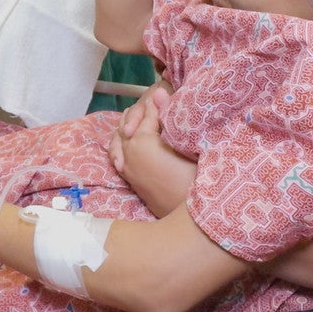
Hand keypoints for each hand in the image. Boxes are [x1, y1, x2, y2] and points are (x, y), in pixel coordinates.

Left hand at [111, 83, 194, 216]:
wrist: (189, 219)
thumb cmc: (195, 179)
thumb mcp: (186, 144)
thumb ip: (169, 116)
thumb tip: (157, 92)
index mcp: (142, 141)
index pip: (149, 112)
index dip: (159, 101)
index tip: (165, 91)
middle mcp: (128, 152)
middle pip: (129, 122)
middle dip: (142, 111)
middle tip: (157, 104)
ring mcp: (126, 167)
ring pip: (118, 138)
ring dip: (129, 126)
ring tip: (144, 119)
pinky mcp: (129, 178)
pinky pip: (117, 153)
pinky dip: (121, 142)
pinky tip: (131, 140)